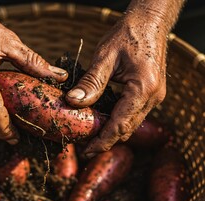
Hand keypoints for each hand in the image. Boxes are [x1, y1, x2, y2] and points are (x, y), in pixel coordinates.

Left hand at [66, 12, 167, 156]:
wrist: (150, 21)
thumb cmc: (128, 34)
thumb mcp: (105, 57)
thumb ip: (91, 82)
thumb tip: (72, 102)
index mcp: (143, 89)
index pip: (120, 125)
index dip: (101, 141)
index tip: (86, 152)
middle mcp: (153, 97)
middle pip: (127, 129)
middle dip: (106, 141)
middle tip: (84, 147)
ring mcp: (155, 96)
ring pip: (131, 124)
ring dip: (112, 133)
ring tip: (90, 137)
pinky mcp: (152, 93)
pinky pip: (134, 114)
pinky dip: (118, 121)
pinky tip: (103, 121)